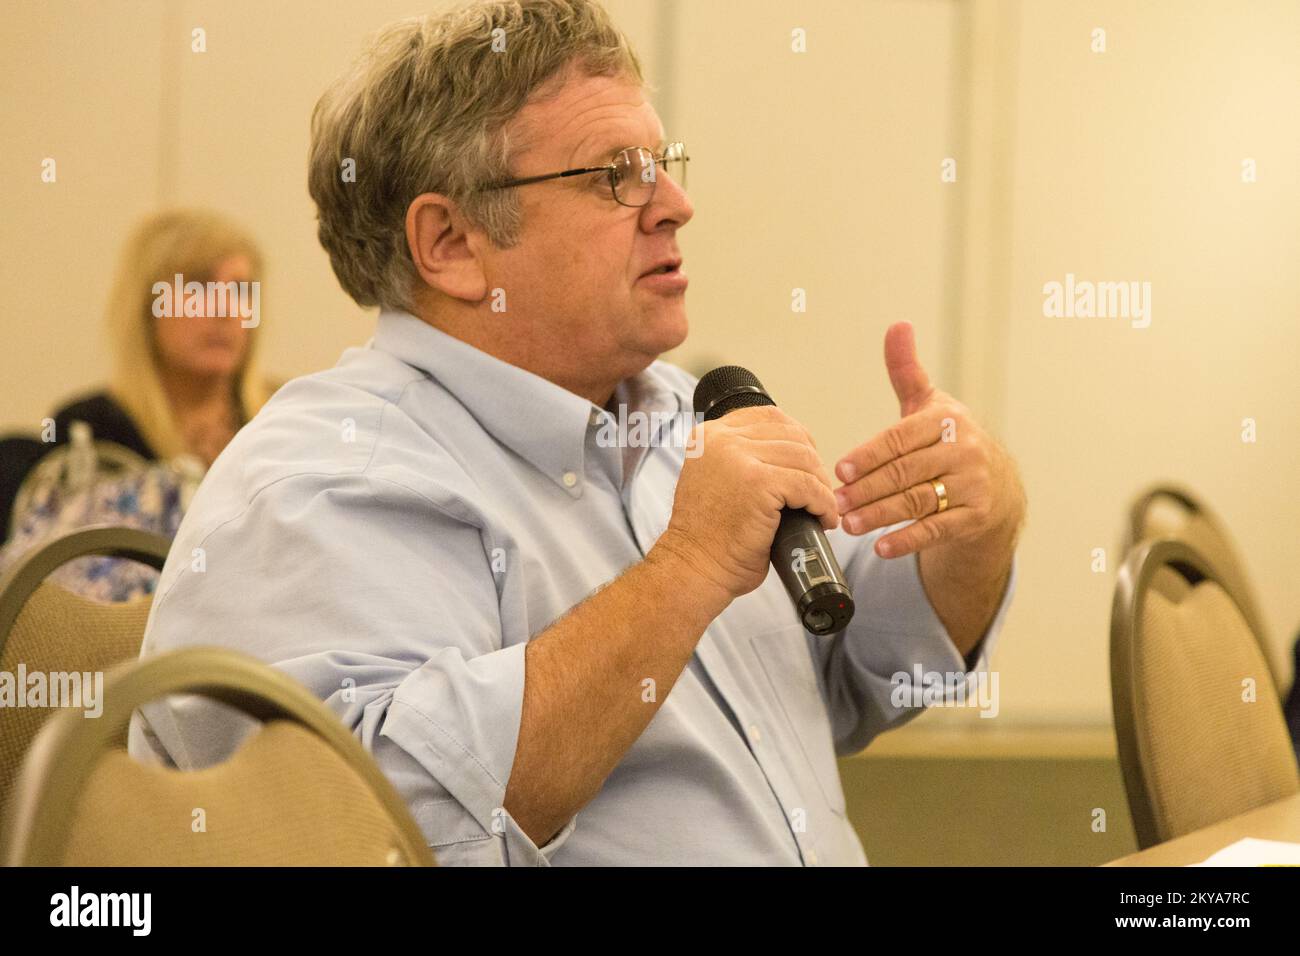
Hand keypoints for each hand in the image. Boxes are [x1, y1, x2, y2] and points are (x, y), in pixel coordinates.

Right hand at [657, 406, 838, 599]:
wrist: (693, 568)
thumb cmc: (709, 536)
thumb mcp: (715, 479)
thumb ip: (741, 458)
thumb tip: (793, 452)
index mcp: (710, 436)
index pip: (769, 417)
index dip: (797, 440)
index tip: (806, 466)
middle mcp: (722, 440)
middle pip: (792, 436)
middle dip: (813, 466)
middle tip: (818, 494)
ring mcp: (739, 458)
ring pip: (805, 460)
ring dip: (821, 487)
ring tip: (822, 510)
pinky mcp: (758, 483)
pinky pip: (808, 486)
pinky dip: (823, 504)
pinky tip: (824, 520)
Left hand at [833, 322, 1024, 558]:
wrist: (998, 486)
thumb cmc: (949, 441)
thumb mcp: (929, 405)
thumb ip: (906, 371)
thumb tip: (898, 325)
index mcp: (947, 420)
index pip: (900, 439)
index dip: (868, 456)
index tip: (840, 470)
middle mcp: (965, 451)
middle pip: (906, 472)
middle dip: (867, 489)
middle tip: (835, 501)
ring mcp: (974, 485)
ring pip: (918, 501)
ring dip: (880, 516)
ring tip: (849, 524)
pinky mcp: (977, 516)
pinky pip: (937, 529)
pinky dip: (908, 539)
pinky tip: (882, 546)